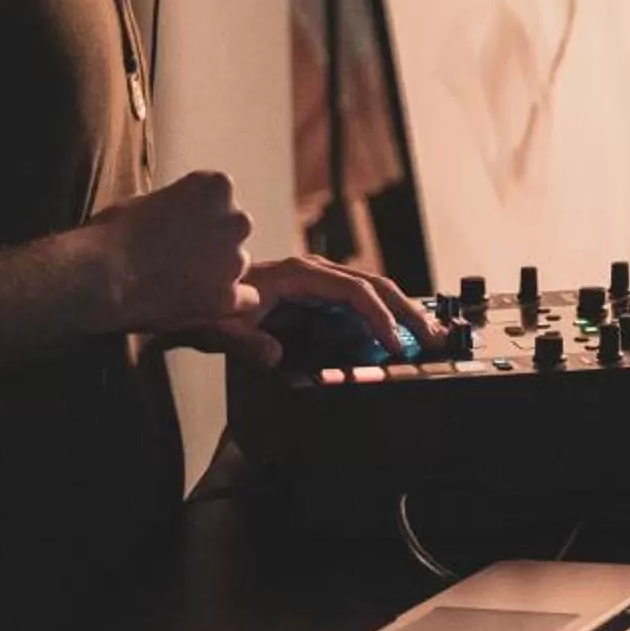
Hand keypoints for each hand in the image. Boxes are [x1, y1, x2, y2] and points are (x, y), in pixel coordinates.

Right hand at [91, 171, 256, 336]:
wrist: (101, 275)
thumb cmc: (113, 233)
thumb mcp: (146, 199)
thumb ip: (177, 204)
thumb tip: (180, 213)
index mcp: (216, 185)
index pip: (219, 195)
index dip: (197, 212)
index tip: (177, 223)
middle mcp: (235, 218)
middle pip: (233, 228)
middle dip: (213, 240)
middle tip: (179, 254)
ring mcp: (235, 260)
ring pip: (237, 264)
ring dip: (218, 270)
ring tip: (178, 281)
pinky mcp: (228, 297)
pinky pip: (246, 299)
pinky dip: (229, 302)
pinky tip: (204, 304)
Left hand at [213, 254, 436, 364]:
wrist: (197, 294)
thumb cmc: (210, 306)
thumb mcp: (222, 326)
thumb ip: (246, 343)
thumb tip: (275, 356)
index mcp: (297, 274)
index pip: (353, 291)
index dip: (378, 316)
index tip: (394, 343)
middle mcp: (314, 274)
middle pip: (374, 285)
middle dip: (406, 311)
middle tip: (433, 338)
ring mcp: (318, 284)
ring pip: (372, 292)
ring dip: (401, 314)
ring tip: (428, 337)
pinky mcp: (318, 298)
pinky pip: (358, 306)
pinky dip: (382, 321)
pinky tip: (397, 339)